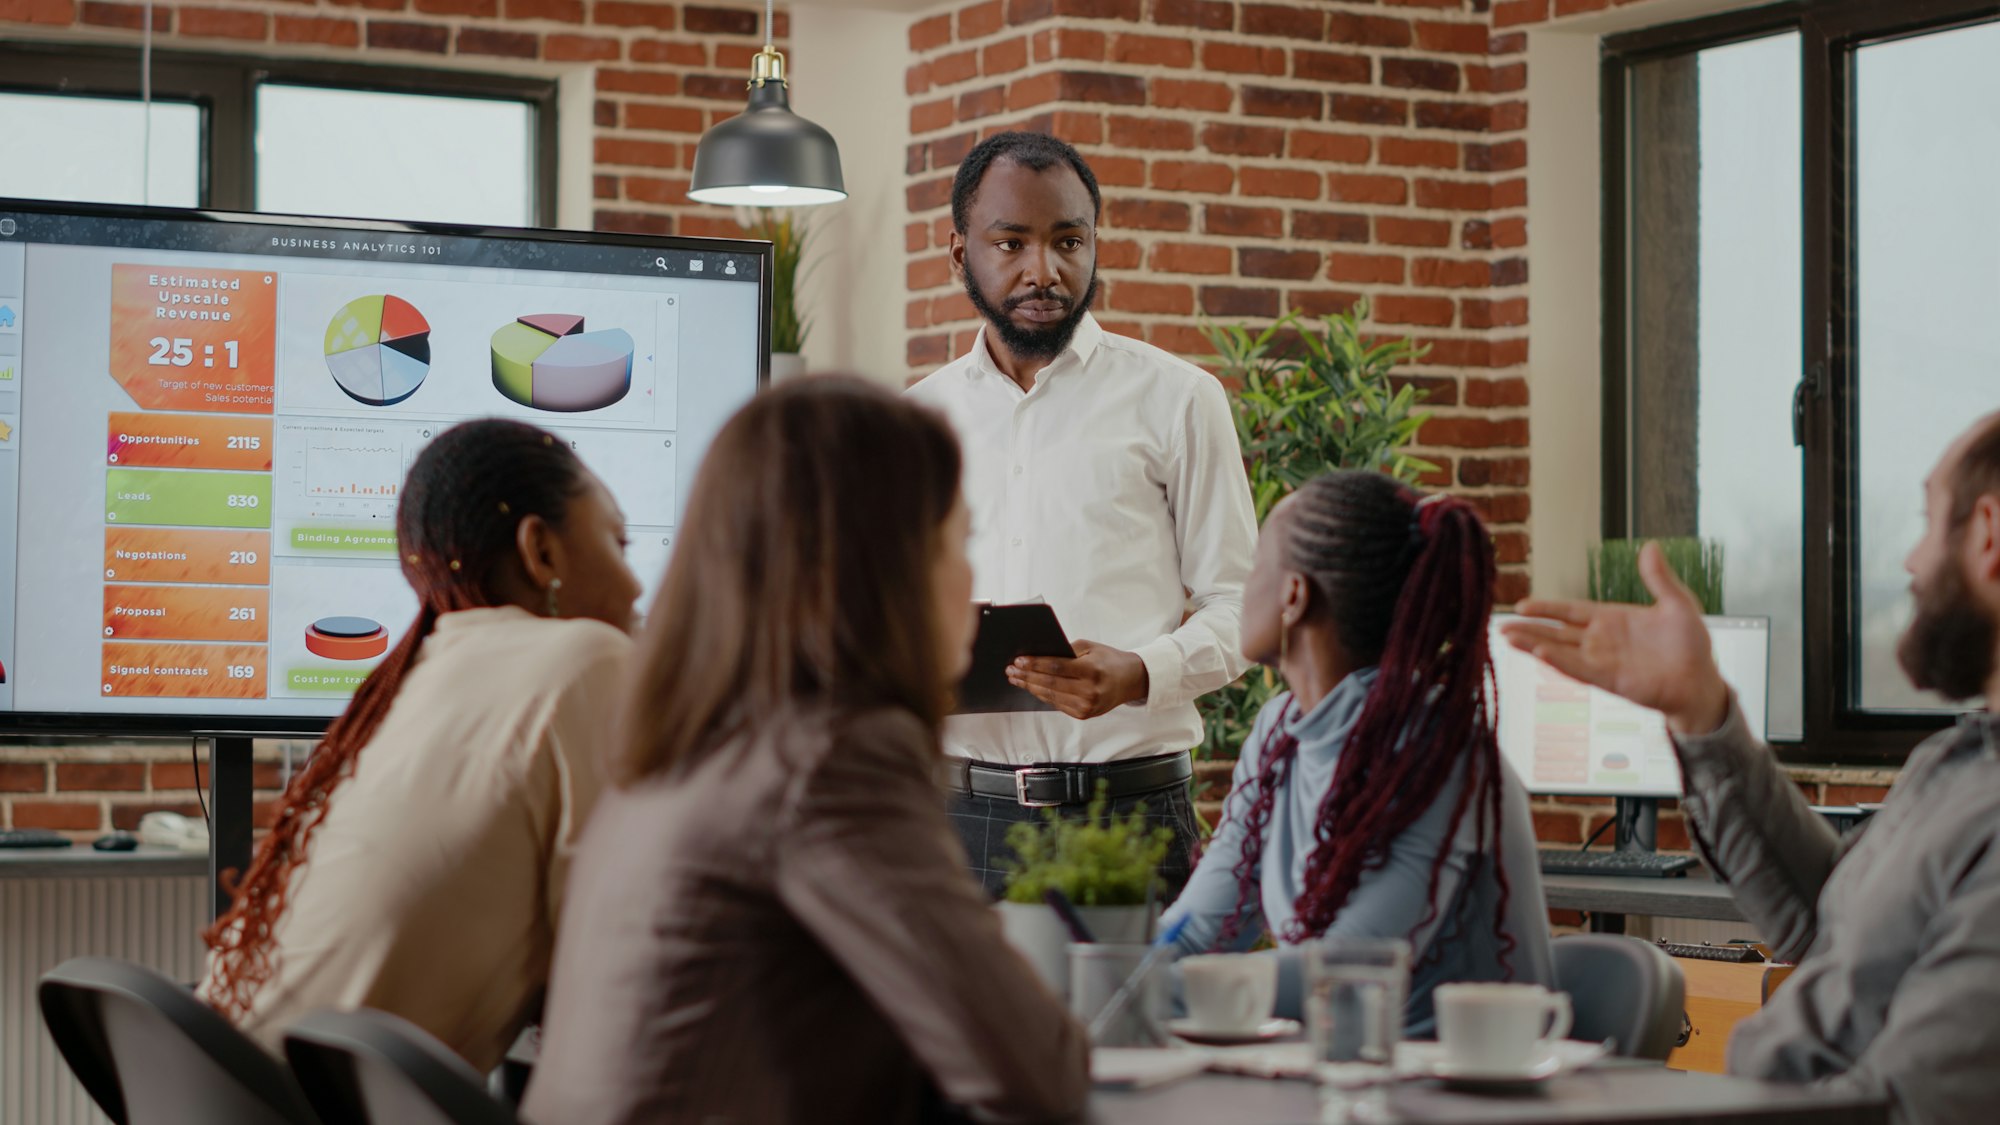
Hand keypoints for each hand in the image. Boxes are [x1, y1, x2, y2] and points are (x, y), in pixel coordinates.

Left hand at [1006, 640, 1149, 719]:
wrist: (1130, 680)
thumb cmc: (1108, 660)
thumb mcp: (1090, 648)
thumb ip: (1066, 651)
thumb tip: (1038, 656)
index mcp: (1092, 671)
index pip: (1056, 667)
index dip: (1035, 664)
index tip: (1019, 660)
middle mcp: (1089, 691)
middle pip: (1050, 683)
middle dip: (1027, 676)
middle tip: (1011, 670)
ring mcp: (1086, 706)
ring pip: (1050, 696)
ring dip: (1030, 687)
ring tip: (1016, 679)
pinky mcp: (1083, 715)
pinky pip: (1056, 704)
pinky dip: (1042, 695)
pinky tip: (1031, 687)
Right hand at [1499, 543, 1730, 735]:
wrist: (1701, 680)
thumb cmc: (1692, 645)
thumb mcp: (1677, 603)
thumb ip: (1659, 578)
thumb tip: (1651, 546)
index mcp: (1612, 619)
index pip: (1571, 611)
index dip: (1547, 608)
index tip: (1522, 605)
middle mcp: (1601, 640)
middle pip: (1557, 632)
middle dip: (1529, 628)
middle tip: (1500, 625)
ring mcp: (1603, 661)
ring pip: (1560, 650)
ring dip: (1534, 644)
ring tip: (1508, 638)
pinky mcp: (1610, 679)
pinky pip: (1579, 669)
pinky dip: (1559, 661)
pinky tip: (1541, 652)